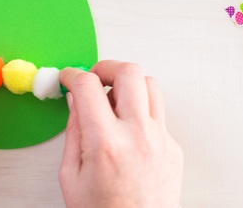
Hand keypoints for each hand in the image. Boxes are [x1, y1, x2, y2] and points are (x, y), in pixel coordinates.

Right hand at [59, 61, 183, 207]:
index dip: (73, 75)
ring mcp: (161, 139)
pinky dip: (141, 113)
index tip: (68, 77)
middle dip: (107, 66)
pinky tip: (127, 131)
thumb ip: (73, 132)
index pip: (88, 85)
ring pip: (151, 85)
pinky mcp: (174, 147)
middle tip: (95, 77)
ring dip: (129, 85)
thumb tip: (76, 100)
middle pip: (129, 72)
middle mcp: (138, 135)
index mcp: (106, 144)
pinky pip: (158, 114)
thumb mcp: (70, 176)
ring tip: (112, 101)